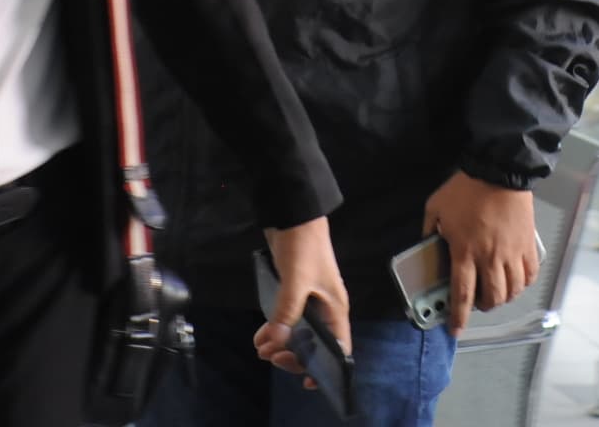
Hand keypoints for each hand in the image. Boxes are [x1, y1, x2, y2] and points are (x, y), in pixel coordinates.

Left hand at [255, 219, 351, 381]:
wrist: (294, 215)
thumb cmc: (303, 247)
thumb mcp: (296, 280)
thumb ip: (287, 311)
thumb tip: (276, 342)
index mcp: (335, 309)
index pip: (339, 348)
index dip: (326, 368)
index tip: (307, 382)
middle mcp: (325, 309)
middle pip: (315, 345)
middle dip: (294, 355)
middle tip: (271, 357)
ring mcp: (309, 301)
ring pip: (298, 334)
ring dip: (281, 344)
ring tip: (261, 349)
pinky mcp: (294, 293)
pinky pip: (286, 319)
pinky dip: (274, 329)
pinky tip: (260, 336)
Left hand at [424, 171, 538, 334]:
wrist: (498, 170)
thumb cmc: (466, 189)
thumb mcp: (435, 208)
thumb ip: (428, 231)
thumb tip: (425, 245)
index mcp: (465, 252)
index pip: (462, 294)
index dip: (458, 317)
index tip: (455, 329)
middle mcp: (490, 258)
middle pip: (491, 298)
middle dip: (483, 307)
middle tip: (477, 302)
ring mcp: (512, 253)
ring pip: (512, 291)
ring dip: (503, 298)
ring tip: (496, 293)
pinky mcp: (528, 246)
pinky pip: (529, 276)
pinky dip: (523, 285)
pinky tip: (515, 281)